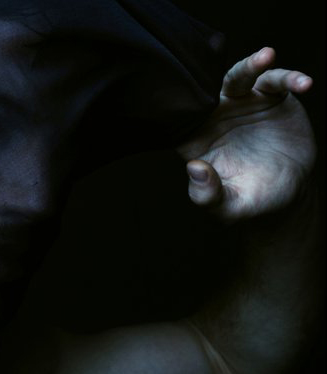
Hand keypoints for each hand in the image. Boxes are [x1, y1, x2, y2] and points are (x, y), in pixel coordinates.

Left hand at [176, 47, 316, 220]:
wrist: (286, 195)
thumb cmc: (248, 201)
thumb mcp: (227, 207)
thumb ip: (207, 194)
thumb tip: (194, 168)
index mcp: (195, 138)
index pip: (180, 117)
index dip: (180, 104)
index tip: (187, 95)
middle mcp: (214, 116)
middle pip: (207, 88)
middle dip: (210, 72)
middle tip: (218, 61)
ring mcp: (242, 103)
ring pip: (241, 76)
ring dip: (253, 63)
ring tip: (268, 55)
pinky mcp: (271, 98)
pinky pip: (277, 81)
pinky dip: (291, 78)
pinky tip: (305, 83)